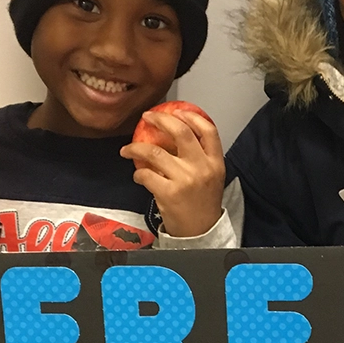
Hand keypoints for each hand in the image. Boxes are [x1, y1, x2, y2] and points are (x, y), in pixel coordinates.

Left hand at [121, 110, 224, 237]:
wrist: (200, 231)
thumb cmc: (203, 201)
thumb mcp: (212, 175)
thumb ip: (200, 155)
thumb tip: (174, 132)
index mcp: (216, 162)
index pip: (208, 130)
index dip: (191, 116)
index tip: (177, 111)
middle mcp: (202, 168)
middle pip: (181, 132)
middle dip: (161, 119)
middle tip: (148, 116)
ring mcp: (185, 180)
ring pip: (155, 152)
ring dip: (135, 147)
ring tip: (127, 149)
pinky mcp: (169, 193)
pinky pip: (146, 174)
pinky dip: (137, 173)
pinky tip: (137, 175)